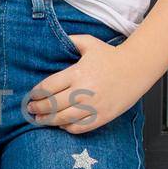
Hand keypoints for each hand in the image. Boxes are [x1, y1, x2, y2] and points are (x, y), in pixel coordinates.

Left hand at [25, 33, 146, 131]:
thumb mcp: (89, 43)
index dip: (36, 94)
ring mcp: (93, 105)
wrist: (137, 68)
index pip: (49, 87)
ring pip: (64, 118)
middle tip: (31, 110)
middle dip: (38, 109)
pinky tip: (61, 125)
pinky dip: (68, 128)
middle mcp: (83, 91)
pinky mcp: (103, 116)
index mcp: (77, 73)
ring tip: (40, 120)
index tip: (31, 96)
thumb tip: (55, 40)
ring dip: (48, 121)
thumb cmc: (111, 55)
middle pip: (53, 104)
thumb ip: (71, 41)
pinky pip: (80, 127)